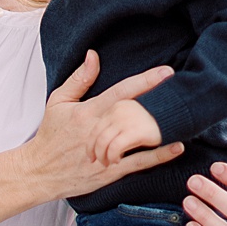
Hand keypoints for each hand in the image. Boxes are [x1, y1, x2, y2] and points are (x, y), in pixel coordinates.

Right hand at [25, 53, 182, 201]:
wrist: (38, 171)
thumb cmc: (50, 134)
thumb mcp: (59, 101)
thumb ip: (80, 79)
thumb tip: (94, 54)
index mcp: (89, 111)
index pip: (122, 92)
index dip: (145, 81)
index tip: (166, 71)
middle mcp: (100, 130)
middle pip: (136, 113)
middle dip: (161, 102)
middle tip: (188, 90)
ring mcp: (107, 152)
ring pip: (139, 139)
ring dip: (164, 128)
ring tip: (187, 117)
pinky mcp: (110, 171)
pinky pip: (138, 162)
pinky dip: (158, 156)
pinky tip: (177, 147)